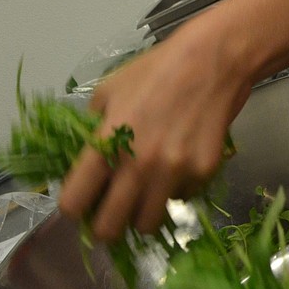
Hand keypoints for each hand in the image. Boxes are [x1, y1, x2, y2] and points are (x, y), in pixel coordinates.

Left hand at [60, 9, 249, 240]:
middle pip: (108, 229)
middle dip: (104, 224)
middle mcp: (138, 165)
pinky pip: (181, 198)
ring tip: (146, 191)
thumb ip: (93, 126)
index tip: (82, 201)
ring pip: (147, 225)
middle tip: (111, 209)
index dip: (74, 206)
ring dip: (141, 212)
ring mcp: (173, 172)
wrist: (213, 58)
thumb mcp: (111, 89)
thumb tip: (86, 156)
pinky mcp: (203, 172)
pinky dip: (175, 189)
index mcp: (107, 143)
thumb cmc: (158, 69)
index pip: (74, 203)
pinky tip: (178, 163)